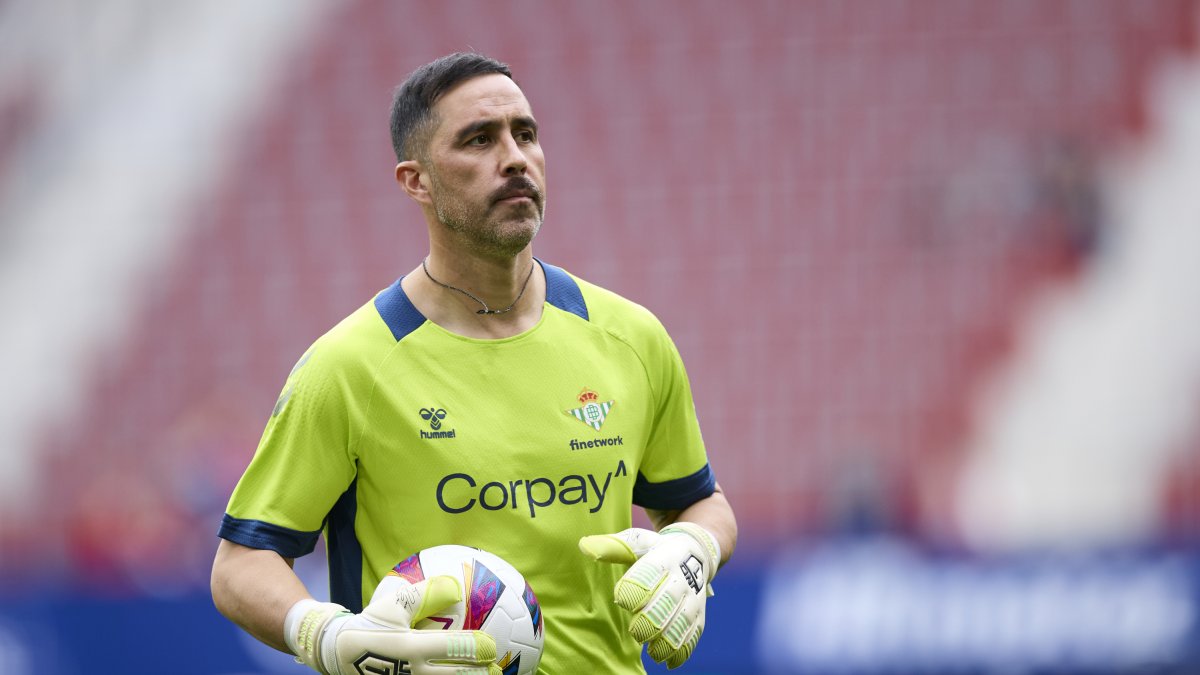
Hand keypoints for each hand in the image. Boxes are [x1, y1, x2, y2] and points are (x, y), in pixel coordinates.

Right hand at [285, 575, 500, 674]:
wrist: (338, 653)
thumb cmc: (371, 624)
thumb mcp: (393, 603)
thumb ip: (425, 593)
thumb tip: (455, 585)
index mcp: (411, 647)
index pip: (455, 648)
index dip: (479, 648)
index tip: (492, 645)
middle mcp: (413, 672)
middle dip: (482, 672)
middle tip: (497, 667)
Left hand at [579, 523, 719, 668]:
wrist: (696, 553)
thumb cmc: (656, 550)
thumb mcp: (638, 543)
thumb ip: (614, 547)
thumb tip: (585, 546)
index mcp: (664, 557)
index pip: (651, 571)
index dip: (636, 586)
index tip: (621, 598)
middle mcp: (681, 578)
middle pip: (669, 600)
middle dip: (652, 618)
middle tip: (636, 631)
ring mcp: (693, 598)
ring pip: (683, 621)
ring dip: (669, 639)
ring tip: (652, 652)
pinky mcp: (699, 615)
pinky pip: (693, 634)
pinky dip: (682, 650)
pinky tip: (668, 661)